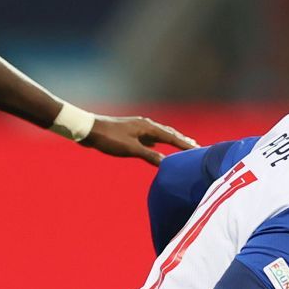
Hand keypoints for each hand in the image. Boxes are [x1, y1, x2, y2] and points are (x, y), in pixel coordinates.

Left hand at [81, 115, 198, 165]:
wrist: (89, 129)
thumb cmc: (110, 139)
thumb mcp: (131, 149)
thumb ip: (149, 156)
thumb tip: (167, 163)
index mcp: (148, 127)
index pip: (172, 137)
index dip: (185, 145)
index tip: (198, 150)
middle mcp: (145, 125)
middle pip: (169, 133)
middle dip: (182, 141)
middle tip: (196, 147)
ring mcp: (138, 127)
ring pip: (159, 134)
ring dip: (171, 140)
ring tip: (182, 145)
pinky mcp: (130, 131)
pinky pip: (150, 137)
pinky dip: (158, 142)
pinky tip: (157, 146)